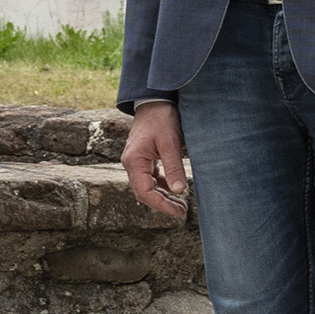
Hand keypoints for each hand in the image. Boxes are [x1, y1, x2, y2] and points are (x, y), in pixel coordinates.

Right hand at [122, 100, 188, 216]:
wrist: (154, 102)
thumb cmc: (161, 119)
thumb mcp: (170, 143)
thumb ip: (174, 168)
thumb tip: (179, 191)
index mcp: (134, 161)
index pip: (144, 192)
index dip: (162, 205)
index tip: (180, 211)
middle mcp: (131, 163)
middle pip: (143, 192)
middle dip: (163, 204)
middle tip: (183, 211)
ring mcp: (135, 161)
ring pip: (146, 187)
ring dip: (162, 196)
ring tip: (181, 204)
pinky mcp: (142, 158)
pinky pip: (149, 178)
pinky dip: (161, 186)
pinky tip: (174, 188)